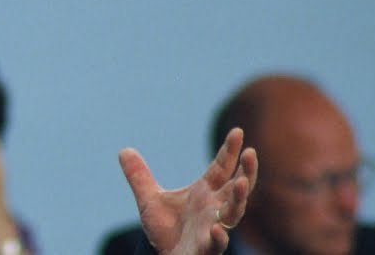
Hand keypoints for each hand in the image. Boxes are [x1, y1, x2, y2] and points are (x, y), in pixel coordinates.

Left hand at [119, 127, 257, 254]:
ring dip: (239, 198)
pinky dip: (219, 236)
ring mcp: (214, 228)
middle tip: (251, 153)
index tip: (237, 131)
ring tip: (241, 182)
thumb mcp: (149, 200)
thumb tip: (123, 150)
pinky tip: (217, 228)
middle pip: (237, 187)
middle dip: (247, 171)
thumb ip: (139, 176)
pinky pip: (217, 243)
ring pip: (234, 213)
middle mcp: (215, 208)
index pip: (221, 167)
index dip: (229, 151)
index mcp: (206, 192)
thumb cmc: (166, 229)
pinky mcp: (207, 249)